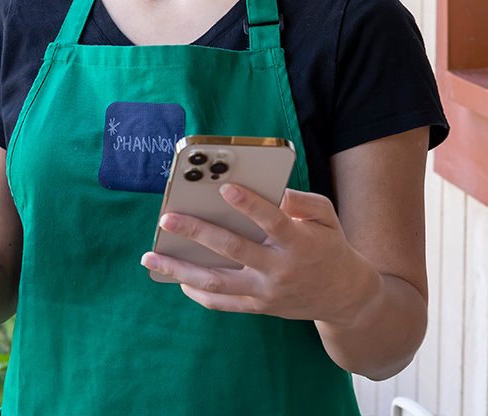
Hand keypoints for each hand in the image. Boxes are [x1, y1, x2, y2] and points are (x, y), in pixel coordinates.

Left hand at [140, 184, 379, 324]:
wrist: (346, 297)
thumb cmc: (329, 246)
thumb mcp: (327, 217)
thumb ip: (303, 201)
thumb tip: (275, 191)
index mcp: (298, 242)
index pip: (271, 221)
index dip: (249, 206)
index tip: (224, 189)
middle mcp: (279, 269)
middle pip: (233, 250)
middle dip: (197, 233)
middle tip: (166, 219)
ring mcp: (266, 292)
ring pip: (218, 283)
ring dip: (180, 271)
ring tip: (150, 258)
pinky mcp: (259, 306)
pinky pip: (223, 303)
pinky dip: (197, 292)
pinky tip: (176, 278)